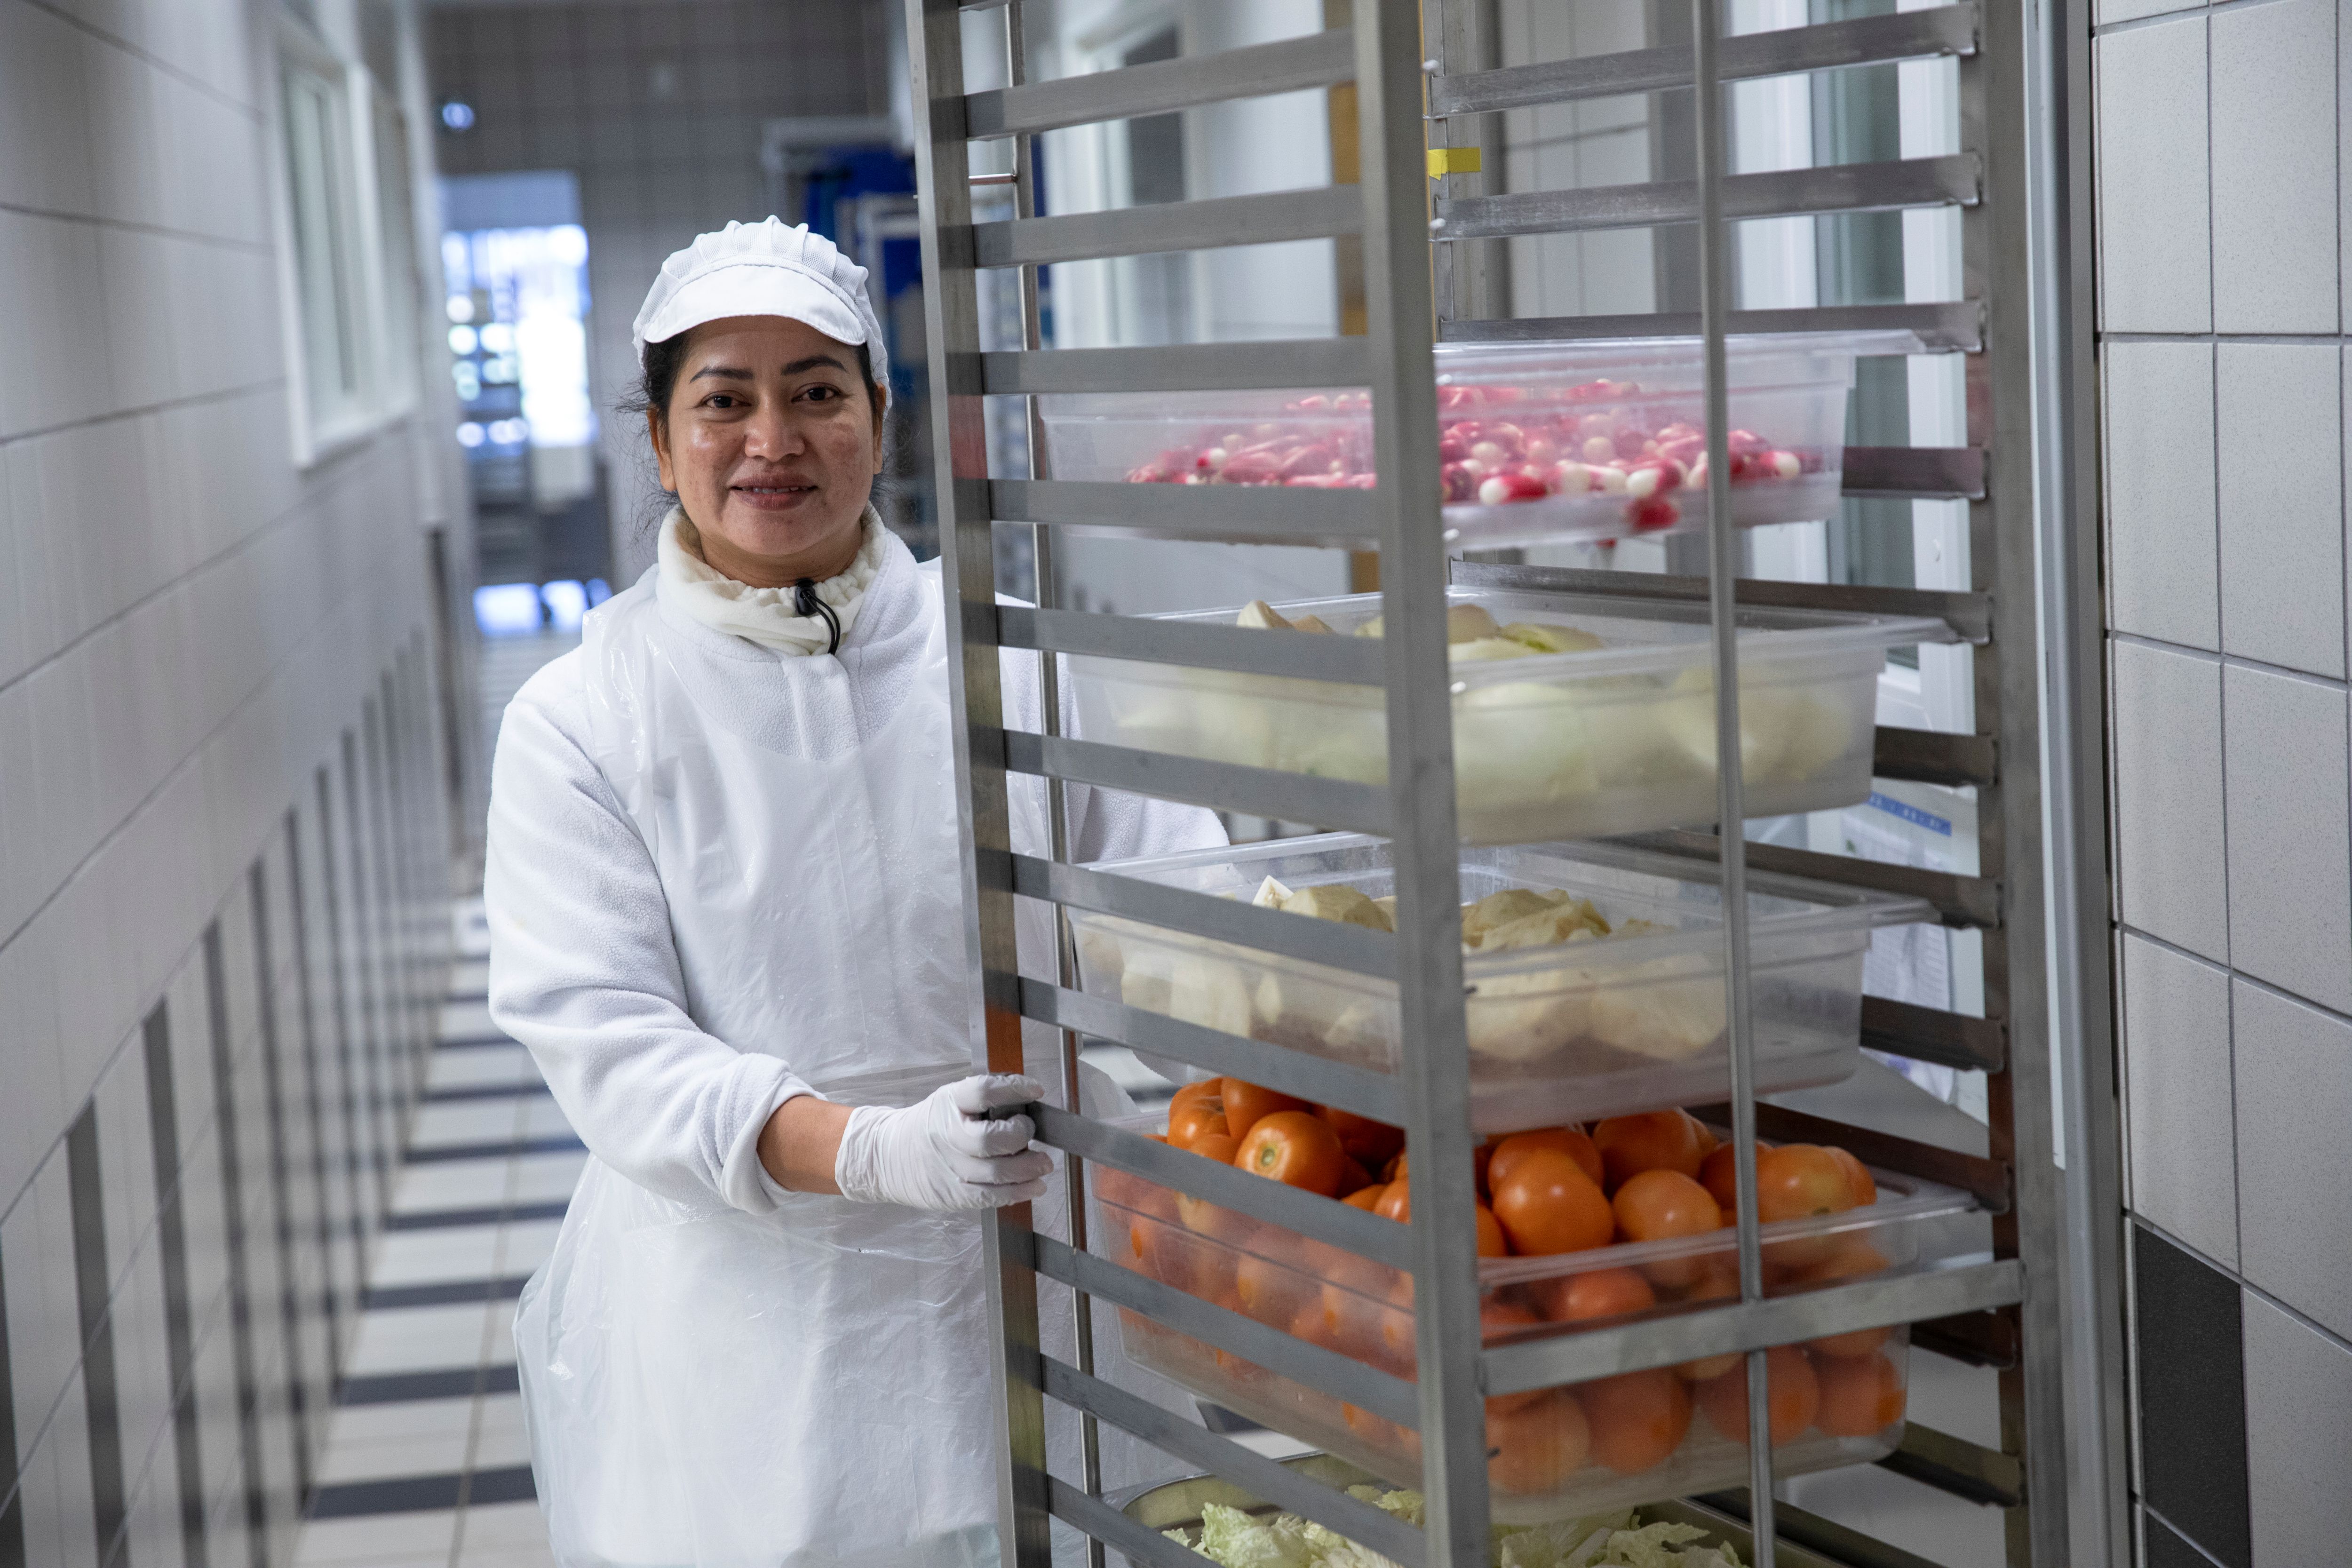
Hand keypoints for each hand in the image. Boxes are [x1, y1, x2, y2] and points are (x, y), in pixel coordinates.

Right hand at [833, 1074, 1051, 1211]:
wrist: (887, 1157)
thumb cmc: (930, 1126)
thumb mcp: (949, 1100)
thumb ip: (984, 1100)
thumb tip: (1027, 1100)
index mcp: (948, 1103)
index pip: (983, 1092)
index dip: (1014, 1089)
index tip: (1035, 1090)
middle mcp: (948, 1135)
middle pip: (990, 1139)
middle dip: (1020, 1135)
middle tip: (1030, 1131)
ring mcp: (950, 1167)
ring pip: (995, 1172)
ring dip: (1028, 1168)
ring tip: (1043, 1163)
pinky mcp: (955, 1194)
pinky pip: (991, 1196)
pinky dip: (1018, 1192)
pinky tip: (1033, 1186)